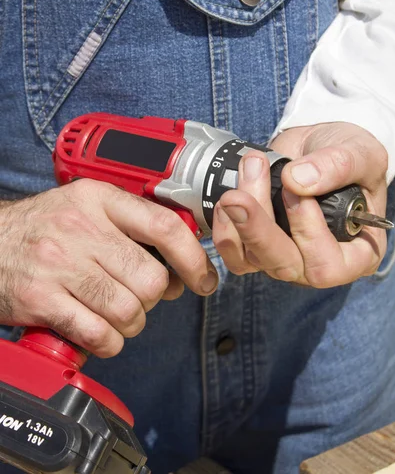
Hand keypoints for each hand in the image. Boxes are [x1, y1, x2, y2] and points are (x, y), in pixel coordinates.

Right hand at [0, 180, 217, 355]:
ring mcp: (60, 264)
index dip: (192, 257)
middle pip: (149, 279)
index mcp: (99, 199)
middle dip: (152, 299)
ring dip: (130, 323)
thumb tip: (178, 269)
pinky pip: (98, 333)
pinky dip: (108, 343)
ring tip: (115, 316)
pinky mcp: (42, 299)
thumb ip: (132, 228)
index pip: (163, 226)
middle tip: (138, 298)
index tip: (203, 278)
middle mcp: (81, 228)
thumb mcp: (88, 208)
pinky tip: (100, 334)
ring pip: (128, 310)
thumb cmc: (45, 227)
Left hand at [212, 122, 388, 286]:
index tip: (297, 193)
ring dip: (239, 221)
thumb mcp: (358, 154)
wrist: (316, 146)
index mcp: (356, 253)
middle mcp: (317, 262)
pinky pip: (234, 253)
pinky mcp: (256, 247)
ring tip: (243, 174)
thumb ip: (336, 166)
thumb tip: (296, 181)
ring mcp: (284, 257)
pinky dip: (224, 227)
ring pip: (253, 259)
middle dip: (258, 231)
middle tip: (237, 197)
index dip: (309, 234)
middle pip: (284, 266)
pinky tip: (224, 196)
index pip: (329, 267)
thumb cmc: (349, 157)